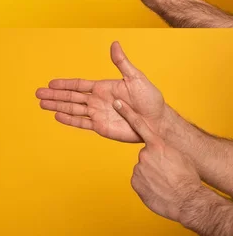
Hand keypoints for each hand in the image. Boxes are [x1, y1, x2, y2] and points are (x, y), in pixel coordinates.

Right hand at [37, 41, 169, 142]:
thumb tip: (114, 44)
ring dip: (56, 106)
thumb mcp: (136, 78)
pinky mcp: (100, 127)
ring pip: (72, 109)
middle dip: (54, 95)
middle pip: (70, 96)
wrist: (157, 122)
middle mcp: (97, 100)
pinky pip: (81, 123)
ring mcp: (97, 114)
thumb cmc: (150, 100)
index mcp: (103, 87)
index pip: (78, 84)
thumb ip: (122, 63)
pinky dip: (68, 120)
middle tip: (38, 93)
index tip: (51, 82)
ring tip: (42, 104)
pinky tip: (57, 115)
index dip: (64, 83)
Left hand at [114, 99, 201, 222]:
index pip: (139, 125)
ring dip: (151, 175)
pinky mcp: (135, 181)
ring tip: (165, 183)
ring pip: (142, 169)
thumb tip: (158, 150)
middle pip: (145, 156)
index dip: (127, 113)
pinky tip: (158, 190)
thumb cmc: (187, 178)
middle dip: (154, 163)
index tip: (117, 103)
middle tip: (167, 173)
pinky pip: (139, 181)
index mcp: (157, 146)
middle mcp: (145, 154)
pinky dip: (147, 185)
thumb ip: (165, 149)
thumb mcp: (179, 157)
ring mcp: (138, 168)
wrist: (188, 200)